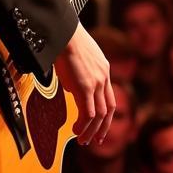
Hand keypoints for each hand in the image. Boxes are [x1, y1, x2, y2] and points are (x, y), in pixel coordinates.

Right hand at [58, 23, 113, 144]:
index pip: (109, 97)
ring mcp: (97, 82)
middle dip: (103, 127)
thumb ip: (78, 74)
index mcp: (103, 69)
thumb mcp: (77, 58)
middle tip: (96, 140)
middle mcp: (104, 77)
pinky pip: (88, 112)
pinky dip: (83, 125)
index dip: (105, 114)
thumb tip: (72, 88)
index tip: (99, 125)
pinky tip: (76, 131)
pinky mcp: (86, 86)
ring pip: (100, 115)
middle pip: (109, 109)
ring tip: (83, 140)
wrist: (63, 31)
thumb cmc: (64, 40)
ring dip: (92, 130)